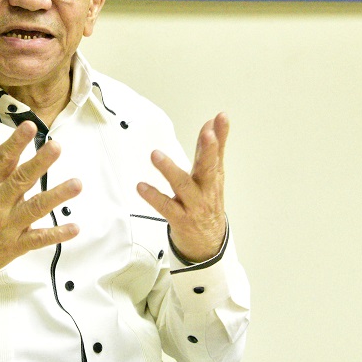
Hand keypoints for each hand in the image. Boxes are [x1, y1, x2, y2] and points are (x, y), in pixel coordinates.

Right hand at [0, 121, 81, 292]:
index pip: (2, 159)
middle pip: (21, 180)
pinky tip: (74, 228)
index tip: (29, 126)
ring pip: (35, 208)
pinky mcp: (16, 245)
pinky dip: (57, 234)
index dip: (16, 142)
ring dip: (56, 196)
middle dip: (39, 163)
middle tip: (56, 147)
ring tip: (76, 184)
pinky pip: (38, 239)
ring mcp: (8, 225)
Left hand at [137, 113, 228, 263]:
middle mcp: (206, 190)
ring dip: (170, 170)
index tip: (220, 117)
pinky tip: (141, 186)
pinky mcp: (180, 219)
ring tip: (155, 155)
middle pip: (209, 168)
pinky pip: (166, 207)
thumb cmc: (208, 203)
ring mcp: (194, 205)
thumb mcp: (213, 176)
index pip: (217, 152)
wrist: (208, 244)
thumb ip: (212, 149)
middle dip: (209, 151)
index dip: (220, 135)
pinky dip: (153, 196)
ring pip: (183, 186)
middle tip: (207, 135)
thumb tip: (213, 122)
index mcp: (213, 177)